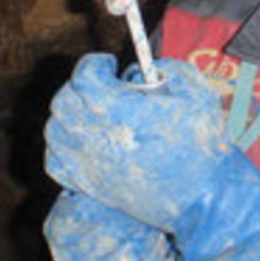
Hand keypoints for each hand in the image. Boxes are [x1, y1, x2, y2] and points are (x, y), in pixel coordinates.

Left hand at [45, 52, 259, 260]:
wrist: (203, 196)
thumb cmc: (204, 146)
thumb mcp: (198, 93)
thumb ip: (171, 69)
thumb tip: (148, 68)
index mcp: (122, 114)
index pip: (85, 78)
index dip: (93, 64)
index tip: (108, 63)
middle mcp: (99, 139)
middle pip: (64, 102)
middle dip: (80, 84)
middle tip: (102, 82)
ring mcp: (91, 165)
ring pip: (56, 129)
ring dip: (70, 112)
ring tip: (94, 108)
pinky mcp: (91, 185)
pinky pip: (57, 159)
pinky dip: (63, 143)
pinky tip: (85, 137)